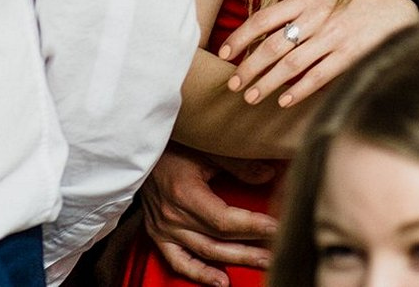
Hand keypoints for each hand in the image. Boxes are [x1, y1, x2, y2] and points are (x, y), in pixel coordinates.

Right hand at [141, 145, 278, 286]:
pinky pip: (179, 262)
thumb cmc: (174, 146)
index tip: (276, 227)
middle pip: (218, 239)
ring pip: (205, 252)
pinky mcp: (158, 235)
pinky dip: (199, 274)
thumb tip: (270, 174)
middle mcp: (172, 216)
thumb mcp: (208, 149)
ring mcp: (164, 229)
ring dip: (235, 260)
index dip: (252, 226)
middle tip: (278, 251)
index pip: (224, 219)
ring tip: (262, 263)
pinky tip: (221, 282)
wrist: (140, 153)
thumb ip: (238, 164)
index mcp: (184, 193)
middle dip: (251, 246)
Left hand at [218, 0, 418, 106]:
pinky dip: (298, 91)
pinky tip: (284, 102)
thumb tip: (259, 39)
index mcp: (307, 0)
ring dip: (267, 83)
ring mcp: (335, 37)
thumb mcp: (323, 1)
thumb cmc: (353, 9)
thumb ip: (295, 16)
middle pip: (273, 44)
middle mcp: (318, 17)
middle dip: (249, 66)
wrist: (398, 13)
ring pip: (291, 63)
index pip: (264, 18)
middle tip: (233, 84)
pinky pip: (318, 76)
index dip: (240, 36)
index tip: (224, 53)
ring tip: (251, 98)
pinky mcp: (350, 55)